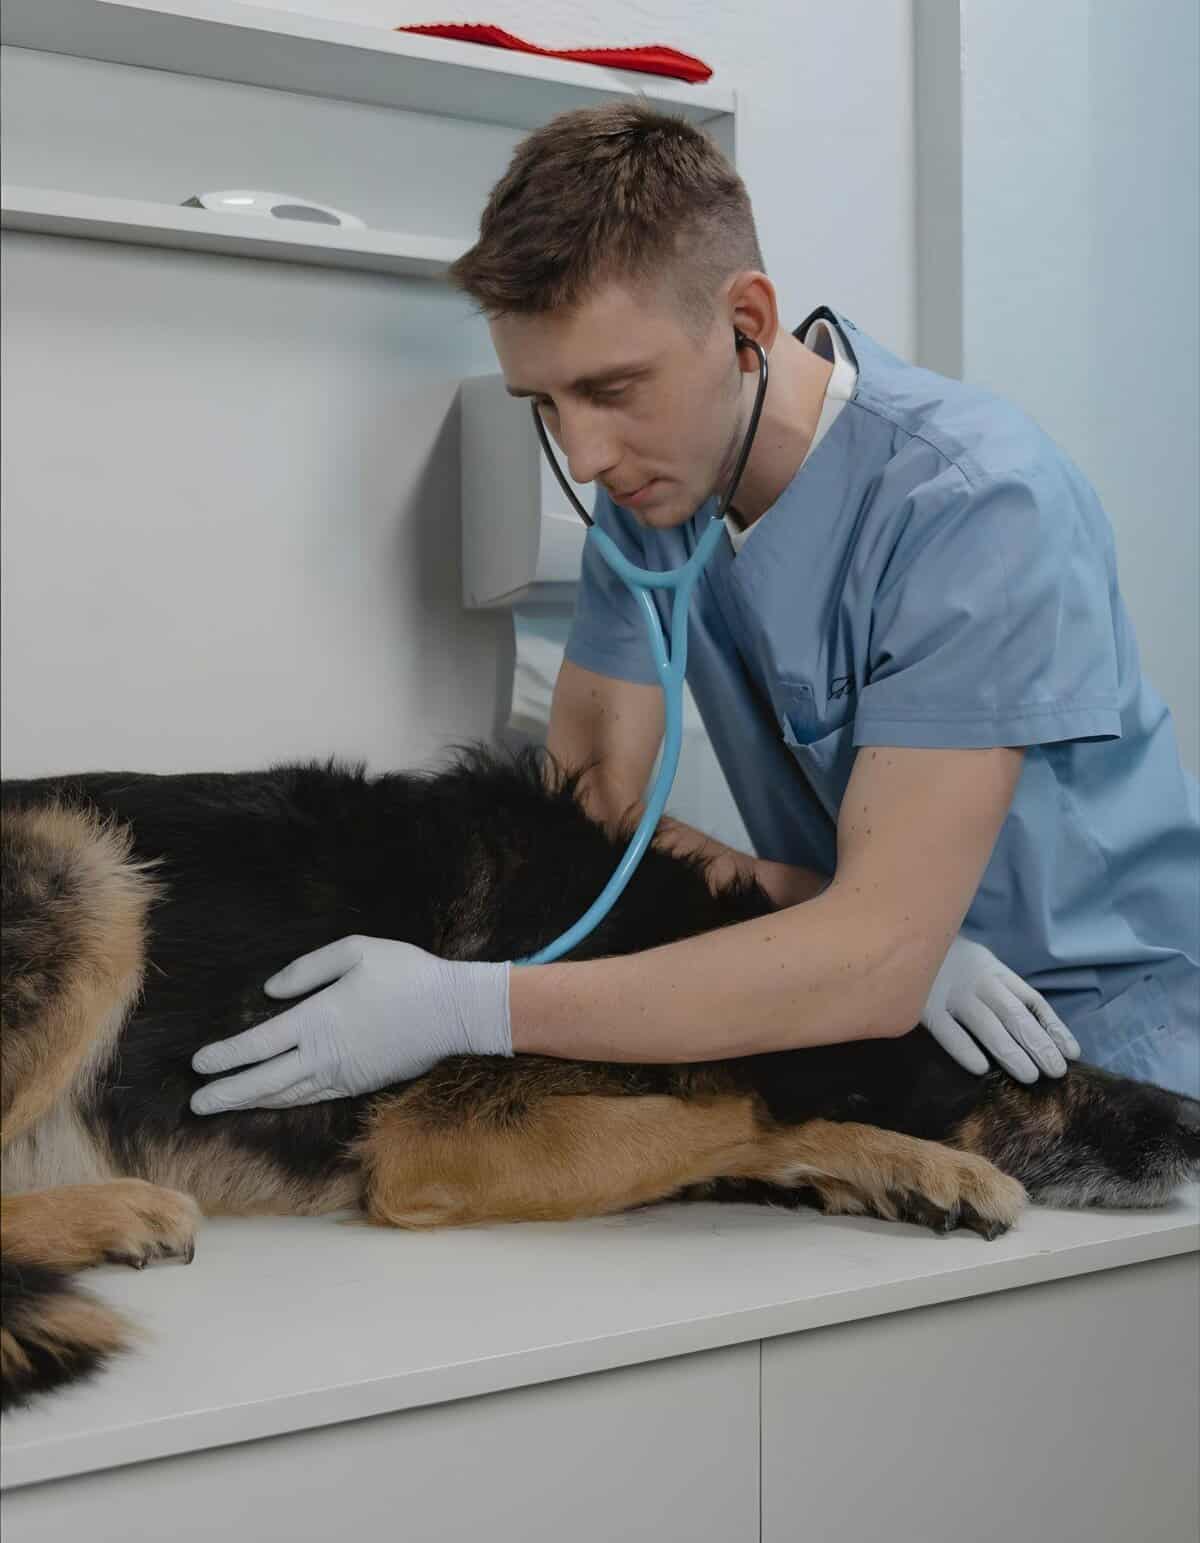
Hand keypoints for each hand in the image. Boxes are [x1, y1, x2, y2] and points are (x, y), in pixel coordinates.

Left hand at [190, 937, 511, 1113]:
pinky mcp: (359, 1083)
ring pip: (286, 1094)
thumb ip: (307, 970)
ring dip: (251, 1101)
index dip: (226, 1057)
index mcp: (318, 1019)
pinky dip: (284, 1101)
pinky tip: (271, 1100)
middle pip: (264, 1081)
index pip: (258, 1045)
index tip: (198, 1064)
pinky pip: (312, 1097)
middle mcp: (324, 1054)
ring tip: (223, 1106)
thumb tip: (270, 992)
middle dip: (227, 1093)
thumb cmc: (406, 973)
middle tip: (197, 1102)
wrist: (454, 1011)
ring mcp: (342, 1074)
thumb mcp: (355, 952)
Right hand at [920, 936, 1080, 1082]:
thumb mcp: (983, 965)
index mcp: (996, 971)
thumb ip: (1004, 989)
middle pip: (1014, 1015)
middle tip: (1055, 1072)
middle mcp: (978, 981)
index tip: (1071, 1054)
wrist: (906, 940)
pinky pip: (946, 1030)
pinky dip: (964, 1048)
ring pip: (986, 1024)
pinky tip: (980, 1069)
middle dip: (1038, 1044)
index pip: (1032, 1001)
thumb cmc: (951, 961)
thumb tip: (1041, 1030)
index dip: (1053, 1027)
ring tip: (1029, 1076)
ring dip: (1009, 1050)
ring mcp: (951, 993)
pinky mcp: (924, 1006)